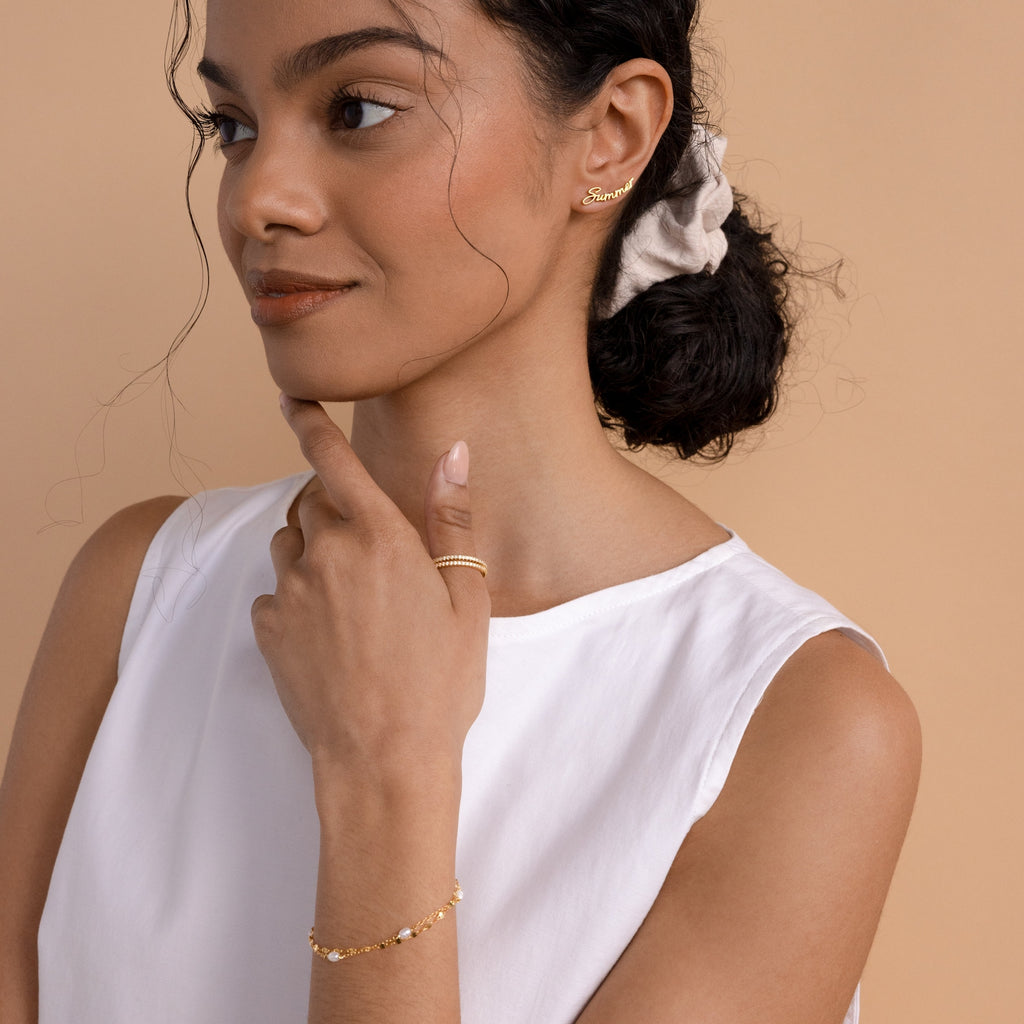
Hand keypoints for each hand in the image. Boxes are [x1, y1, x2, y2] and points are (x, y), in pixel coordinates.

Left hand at [251, 397, 489, 779]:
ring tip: (350, 596)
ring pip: (289, 544)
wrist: (384, 760)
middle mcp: (326, 554)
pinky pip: (275, 594)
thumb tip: (454, 453)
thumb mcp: (467, 598)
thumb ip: (451, 518)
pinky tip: (327, 634)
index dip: (310, 425)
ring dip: (312, 551)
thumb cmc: (440, 682)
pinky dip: (295, 598)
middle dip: (336, 511)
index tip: (291, 400)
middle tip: (372, 553)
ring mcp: (291, 593)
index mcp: (379, 538)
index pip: (335, 462)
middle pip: (314, 504)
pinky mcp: (268, 631)